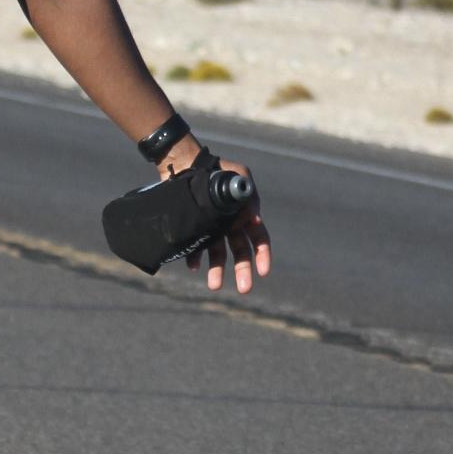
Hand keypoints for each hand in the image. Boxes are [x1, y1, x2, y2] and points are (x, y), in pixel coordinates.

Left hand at [164, 142, 271, 296]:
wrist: (189, 164)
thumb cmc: (219, 168)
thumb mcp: (237, 174)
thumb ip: (245, 191)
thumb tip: (253, 216)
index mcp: (246, 215)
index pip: (259, 238)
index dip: (263, 255)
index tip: (263, 272)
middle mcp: (231, 226)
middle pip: (241, 252)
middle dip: (243, 271)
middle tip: (244, 289)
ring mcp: (213, 229)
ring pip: (219, 254)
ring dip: (218, 271)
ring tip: (214, 286)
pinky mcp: (196, 229)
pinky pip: (196, 247)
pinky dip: (195, 257)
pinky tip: (192, 266)